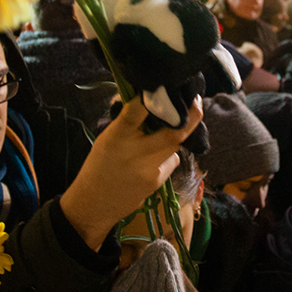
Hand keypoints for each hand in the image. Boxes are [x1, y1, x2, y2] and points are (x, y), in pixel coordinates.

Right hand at [60, 95, 202, 248]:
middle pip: (173, 134)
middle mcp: (134, 153)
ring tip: (168, 130)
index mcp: (116, 137)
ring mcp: (149, 171)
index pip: (135, 113)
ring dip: (175, 136)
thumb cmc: (99, 165)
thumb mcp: (105, 139)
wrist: (95, 203)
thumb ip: (125, 121)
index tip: (164, 87)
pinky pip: (171, 161)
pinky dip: (167, 154)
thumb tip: (144, 98)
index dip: (150, 100)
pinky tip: (153, 158)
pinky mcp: (158, 183)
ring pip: (174, 147)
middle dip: (192, 116)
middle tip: (196, 100)